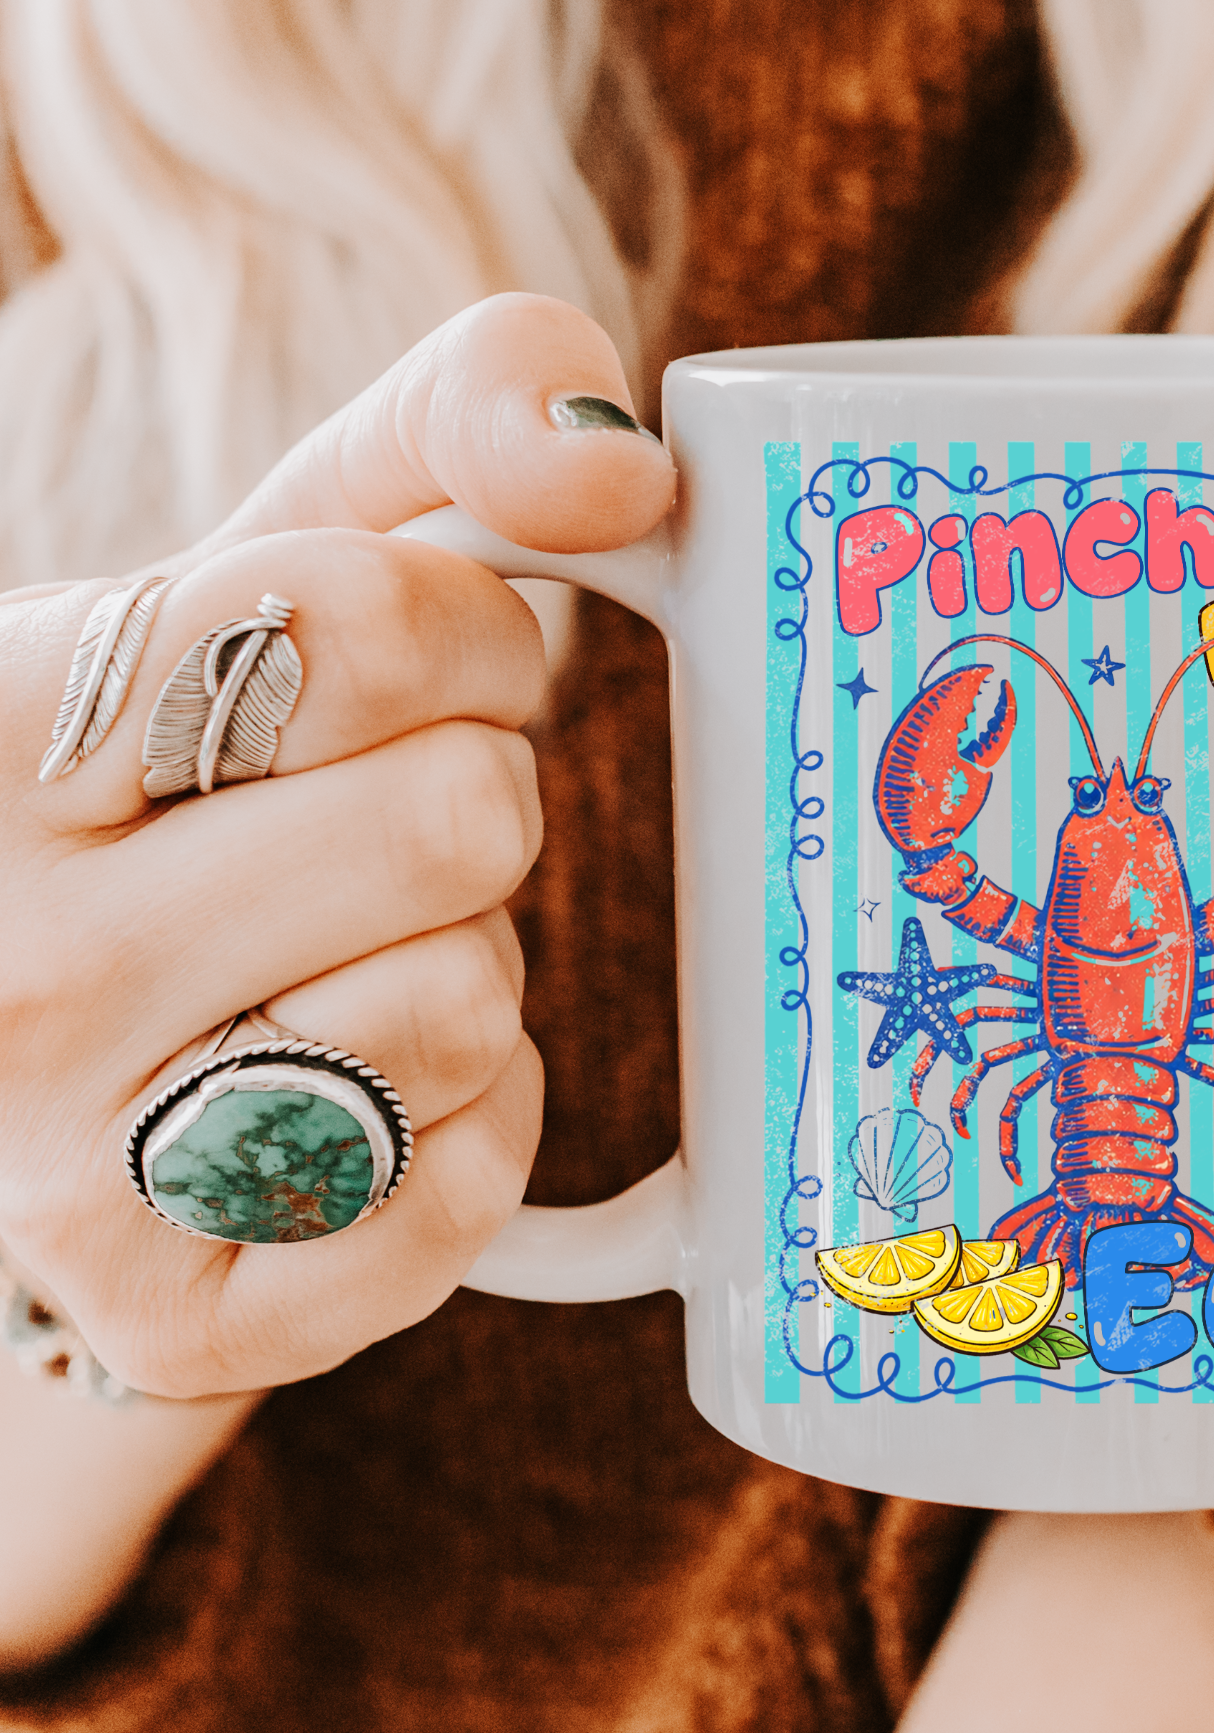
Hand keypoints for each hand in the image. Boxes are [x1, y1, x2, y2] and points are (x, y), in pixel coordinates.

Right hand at [0, 293, 675, 1397]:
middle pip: (459, 820)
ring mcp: (72, 1167)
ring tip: (346, 952)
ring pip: (468, 1008)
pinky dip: (468, 1130)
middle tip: (378, 827)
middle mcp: (6, 960)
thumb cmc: (207, 757)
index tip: (414, 667)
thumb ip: (458, 419)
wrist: (53, 992)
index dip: (466, 633)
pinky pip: (461, 1198)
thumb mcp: (284, 545)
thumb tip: (631, 463)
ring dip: (468, 964)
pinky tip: (367, 1087)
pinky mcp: (176, 1313)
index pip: (369, 622)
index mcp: (3, 724)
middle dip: (474, 800)